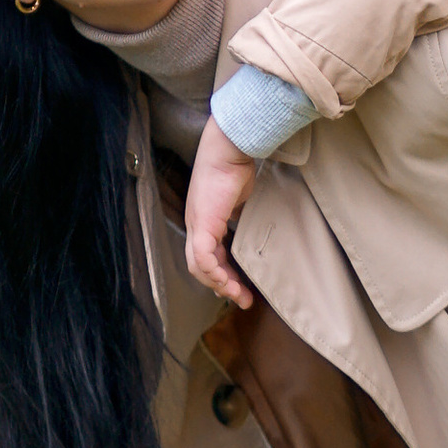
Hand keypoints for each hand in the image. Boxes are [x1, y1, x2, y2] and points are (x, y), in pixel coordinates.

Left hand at [183, 120, 258, 308]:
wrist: (228, 149)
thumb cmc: (235, 166)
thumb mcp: (240, 199)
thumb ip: (240, 216)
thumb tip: (252, 229)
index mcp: (203, 219)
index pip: (206, 255)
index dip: (222, 273)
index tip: (240, 285)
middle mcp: (195, 224)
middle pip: (199, 266)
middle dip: (221, 285)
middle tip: (242, 299)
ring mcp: (196, 224)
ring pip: (199, 266)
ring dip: (219, 283)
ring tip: (239, 295)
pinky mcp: (202, 223)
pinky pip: (203, 257)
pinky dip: (214, 272)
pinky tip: (228, 280)